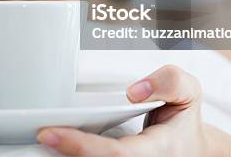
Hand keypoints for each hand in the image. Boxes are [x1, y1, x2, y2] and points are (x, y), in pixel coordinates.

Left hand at [37, 65, 211, 155]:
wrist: (192, 149)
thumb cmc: (184, 121)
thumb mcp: (189, 91)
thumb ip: (169, 81)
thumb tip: (135, 91)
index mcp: (158, 150)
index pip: (116, 155)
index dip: (80, 146)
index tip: (49, 133)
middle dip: (63, 154)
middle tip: (38, 134)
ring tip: (42, 139)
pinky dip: (69, 156)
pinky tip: (55, 146)